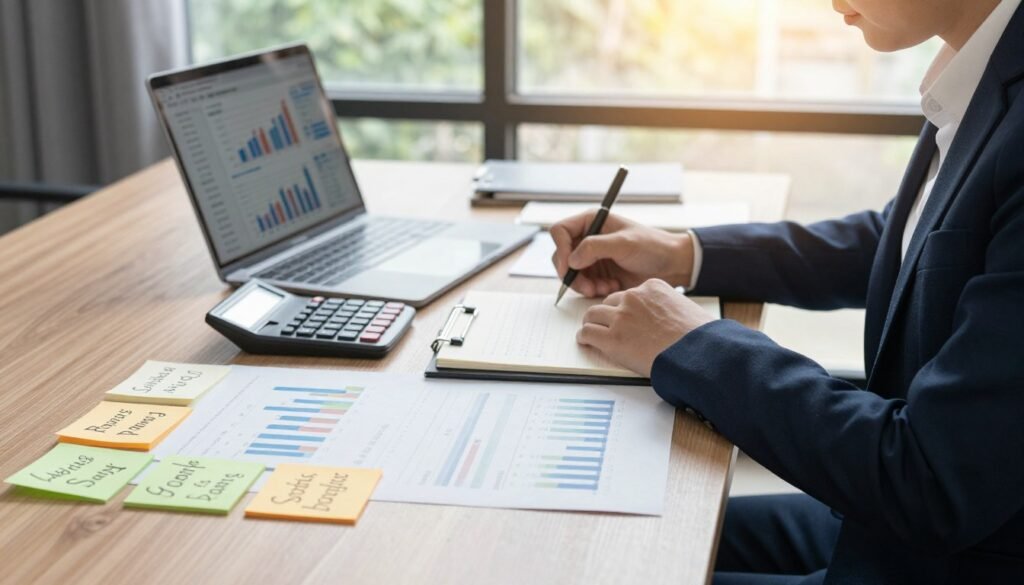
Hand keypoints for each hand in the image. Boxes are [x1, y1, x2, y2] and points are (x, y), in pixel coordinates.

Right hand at [550, 211, 694, 297]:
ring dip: (583, 285)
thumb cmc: (652, 246)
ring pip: (570, 274)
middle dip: (572, 274)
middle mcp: (587, 238)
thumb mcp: (624, 243)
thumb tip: (571, 260)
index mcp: (591, 222)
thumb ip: (595, 248)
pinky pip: (582, 284)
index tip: (569, 267)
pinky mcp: (597, 273)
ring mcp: (591, 257)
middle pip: (561, 256)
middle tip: (587, 286)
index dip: (561, 249)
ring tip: (603, 288)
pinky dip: (593, 289)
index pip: (560, 231)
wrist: (670, 265)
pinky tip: (611, 287)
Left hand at [577, 279, 714, 376]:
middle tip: (604, 324)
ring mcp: (621, 317)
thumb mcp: (686, 309)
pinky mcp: (612, 338)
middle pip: (609, 302)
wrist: (698, 354)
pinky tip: (585, 341)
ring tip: (589, 331)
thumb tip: (669, 319)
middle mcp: (633, 298)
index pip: (629, 293)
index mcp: (652, 287)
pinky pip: (588, 333)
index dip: (624, 307)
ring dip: (591, 323)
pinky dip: (584, 338)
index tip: (623, 315)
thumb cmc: (699, 337)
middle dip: (606, 314)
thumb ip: (669, 308)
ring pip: (593, 315)